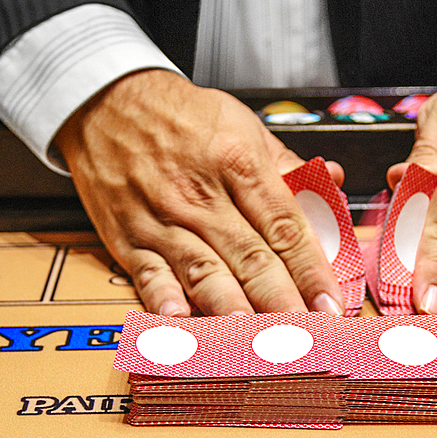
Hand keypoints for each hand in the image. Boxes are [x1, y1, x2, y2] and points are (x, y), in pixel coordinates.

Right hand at [53, 70, 344, 315]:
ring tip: (253, 337)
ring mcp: (163, 219)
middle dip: (281, 301)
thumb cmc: (178, 116)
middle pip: (250, 256)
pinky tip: (179, 321)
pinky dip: (163, 299)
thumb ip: (286, 163)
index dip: (311, 270)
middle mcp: (201, 195)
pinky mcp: (128, 237)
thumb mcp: (240, 124)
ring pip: (204, 270)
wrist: (104, 101)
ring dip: (230, 307)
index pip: (284, 226)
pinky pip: (148, 273)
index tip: (330, 303)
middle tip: (304, 335)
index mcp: (237, 163)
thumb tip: (331, 181)